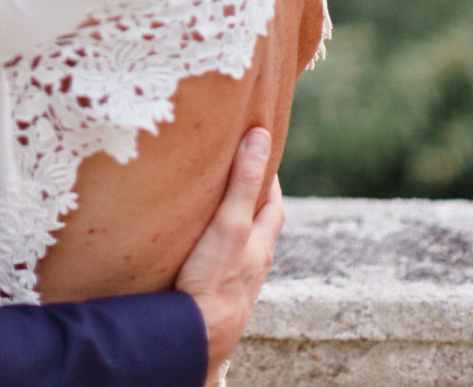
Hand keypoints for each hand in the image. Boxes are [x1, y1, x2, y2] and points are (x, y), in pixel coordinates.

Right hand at [175, 128, 282, 380]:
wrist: (198, 337)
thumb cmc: (215, 278)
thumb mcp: (231, 222)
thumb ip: (244, 182)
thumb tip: (260, 136)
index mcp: (260, 243)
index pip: (273, 204)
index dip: (268, 178)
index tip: (257, 155)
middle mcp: (254, 264)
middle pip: (260, 227)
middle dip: (252, 202)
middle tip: (237, 177)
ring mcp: (237, 283)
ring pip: (242, 249)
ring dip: (234, 229)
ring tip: (216, 211)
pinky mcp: (216, 297)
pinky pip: (223, 267)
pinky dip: (218, 252)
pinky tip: (202, 252)